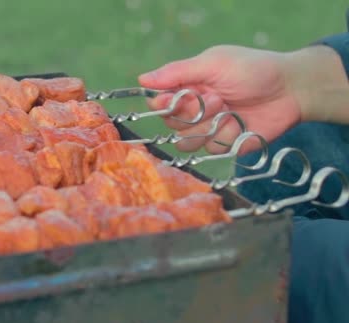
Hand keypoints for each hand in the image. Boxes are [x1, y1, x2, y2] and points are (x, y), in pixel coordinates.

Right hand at [138, 44, 347, 153]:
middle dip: (192, 112)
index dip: (162, 103)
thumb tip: (142, 79)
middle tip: (217, 97)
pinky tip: (240, 123)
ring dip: (206, 126)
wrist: (290, 90)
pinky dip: (225, 135)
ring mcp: (208, 128)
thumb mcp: (213, 63)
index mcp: (187, 86)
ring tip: (228, 109)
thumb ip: (177, 72)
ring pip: (186, 142)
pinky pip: (210, 149)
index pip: (158, 101)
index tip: (174, 98)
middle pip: (170, 124)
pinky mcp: (224, 144)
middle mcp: (194, 109)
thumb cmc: (252, 69)